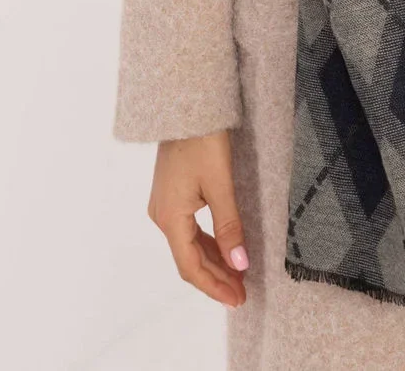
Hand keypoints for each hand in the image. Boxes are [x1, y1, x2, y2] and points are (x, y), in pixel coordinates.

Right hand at [147, 131, 249, 308]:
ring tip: (238, 277)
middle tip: (242, 293)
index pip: (191, 266)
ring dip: (213, 262)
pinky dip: (208, 243)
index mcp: (170, 218)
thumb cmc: (203, 141)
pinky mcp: (172, 195)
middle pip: (189, 259)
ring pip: (190, 245)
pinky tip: (226, 250)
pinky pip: (189, 230)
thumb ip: (230, 226)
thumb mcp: (221, 184)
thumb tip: (240, 264)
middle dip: (216, 278)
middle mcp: (161, 216)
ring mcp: (165, 206)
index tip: (238, 299)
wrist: (187, 106)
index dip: (214, 286)